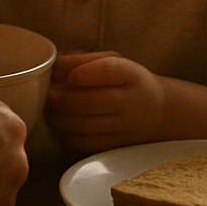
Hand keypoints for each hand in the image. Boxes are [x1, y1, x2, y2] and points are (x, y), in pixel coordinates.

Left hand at [45, 51, 166, 153]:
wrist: (158, 111)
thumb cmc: (126, 80)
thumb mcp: (112, 61)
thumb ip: (81, 60)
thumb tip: (53, 66)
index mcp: (129, 74)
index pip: (107, 71)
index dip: (83, 73)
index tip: (70, 76)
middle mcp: (128, 101)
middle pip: (91, 102)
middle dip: (63, 100)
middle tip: (49, 96)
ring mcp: (122, 126)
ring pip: (84, 126)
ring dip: (60, 119)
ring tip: (50, 111)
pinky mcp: (114, 145)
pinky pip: (85, 144)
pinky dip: (67, 136)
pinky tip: (61, 126)